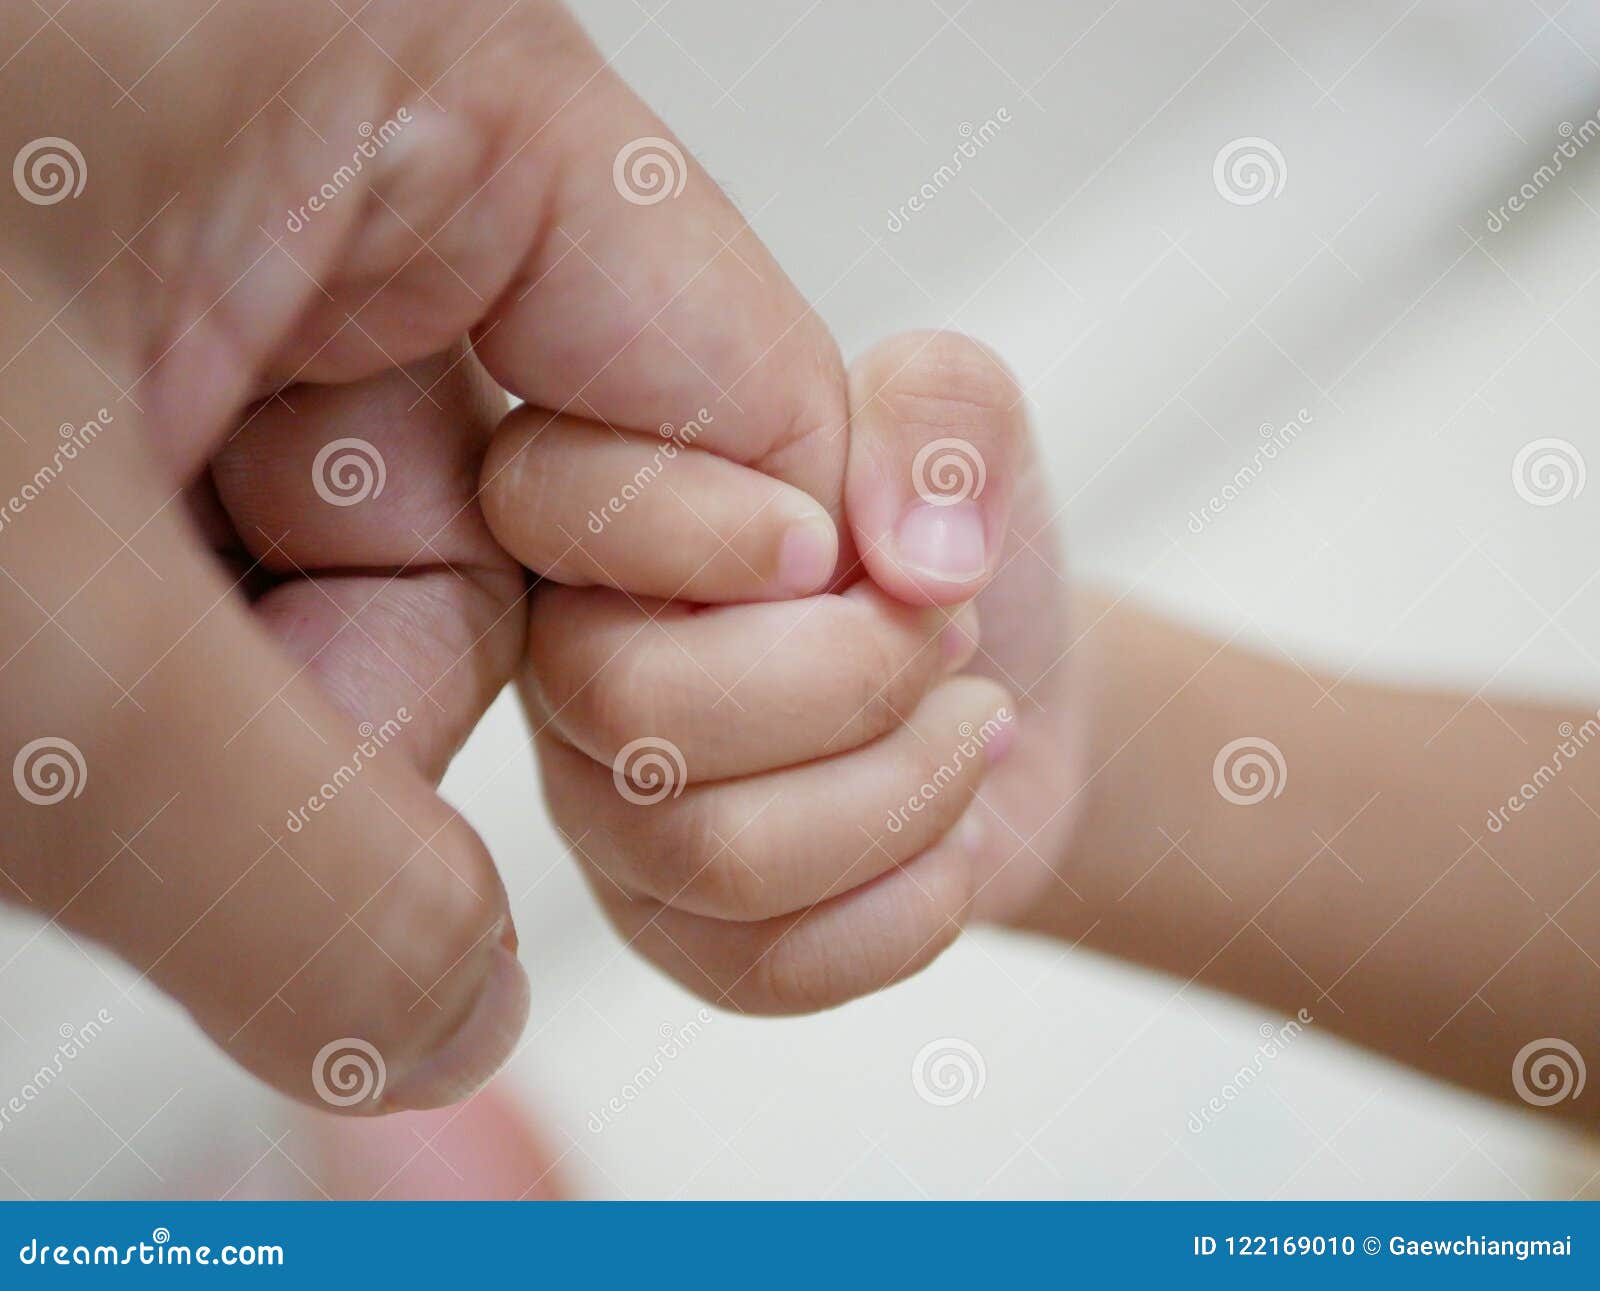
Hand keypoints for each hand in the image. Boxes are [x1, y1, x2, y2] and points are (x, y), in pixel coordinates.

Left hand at [0, 0, 852, 1109]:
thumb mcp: (12, 609)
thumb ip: (295, 864)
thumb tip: (451, 1015)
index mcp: (425, 91)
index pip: (746, 406)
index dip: (728, 611)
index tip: (646, 755)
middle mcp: (355, 163)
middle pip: (540, 533)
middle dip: (367, 691)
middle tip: (187, 721)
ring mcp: (242, 261)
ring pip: (370, 585)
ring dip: (220, 704)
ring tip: (29, 670)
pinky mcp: (138, 352)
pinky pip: (247, 572)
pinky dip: (146, 673)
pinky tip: (28, 659)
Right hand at [507, 330, 1084, 1010]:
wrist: (1002, 695)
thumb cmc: (944, 546)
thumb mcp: (968, 426)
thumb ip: (939, 409)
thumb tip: (904, 557)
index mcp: (592, 506)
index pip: (549, 502)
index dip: (717, 529)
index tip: (841, 543)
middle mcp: (565, 664)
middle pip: (639, 711)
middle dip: (855, 678)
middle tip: (948, 639)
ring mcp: (606, 812)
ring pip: (715, 854)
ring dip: (904, 790)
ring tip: (970, 729)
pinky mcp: (674, 933)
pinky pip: (761, 966)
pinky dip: (907, 908)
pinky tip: (950, 842)